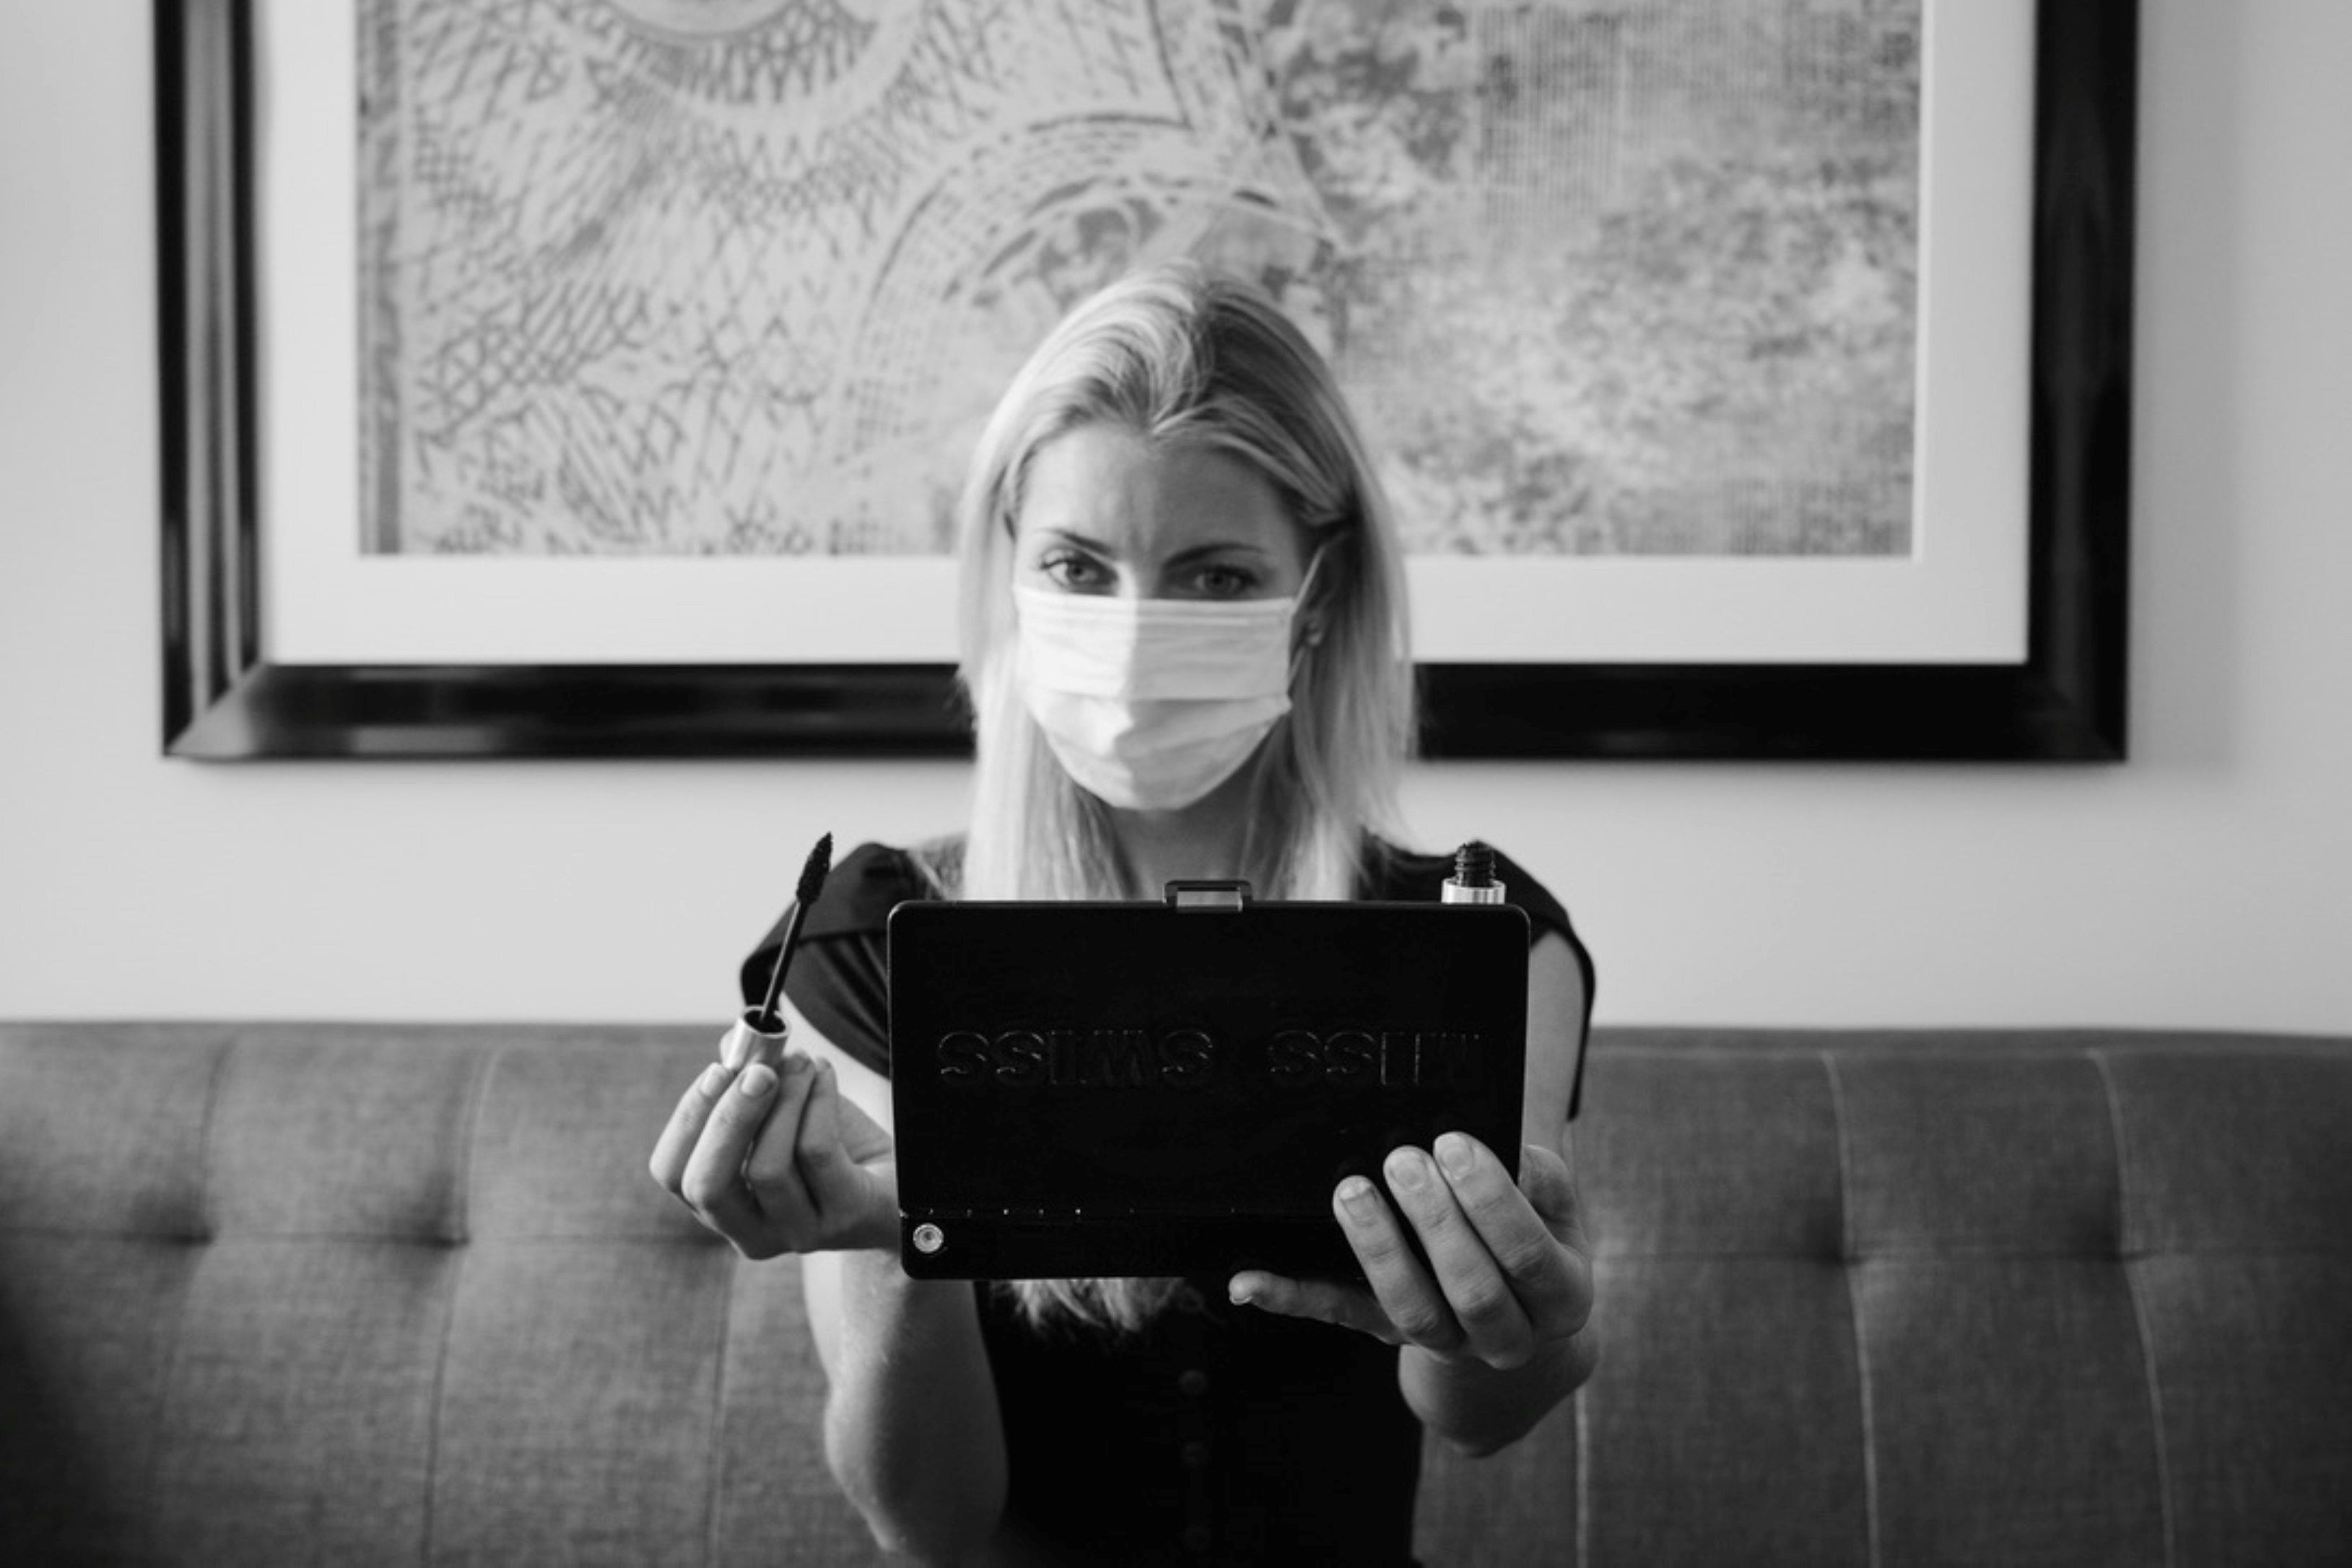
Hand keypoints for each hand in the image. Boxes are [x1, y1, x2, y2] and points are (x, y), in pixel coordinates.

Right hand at [648, 1019, 898, 1259]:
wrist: (895, 1183)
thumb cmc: (831, 1146)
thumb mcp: (782, 1114)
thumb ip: (748, 1081)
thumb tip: (731, 1043)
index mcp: (720, 1204)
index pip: (673, 1173)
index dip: (688, 1120)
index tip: (717, 1071)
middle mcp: (750, 1230)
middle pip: (709, 1184)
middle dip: (727, 1118)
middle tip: (757, 1071)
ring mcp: (797, 1233)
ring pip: (768, 1166)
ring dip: (785, 1099)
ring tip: (803, 1063)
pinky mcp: (843, 1218)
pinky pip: (818, 1153)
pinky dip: (819, 1102)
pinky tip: (825, 1076)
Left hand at [1230, 1133, 1591, 1371]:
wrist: (1521, 1311)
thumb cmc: (1533, 1233)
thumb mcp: (1555, 1209)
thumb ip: (1539, 1180)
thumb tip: (1505, 1150)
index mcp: (1560, 1298)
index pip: (1527, 1256)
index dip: (1492, 1201)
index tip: (1455, 1144)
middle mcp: (1507, 1335)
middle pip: (1471, 1292)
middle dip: (1435, 1222)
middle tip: (1402, 1160)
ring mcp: (1446, 1342)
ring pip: (1409, 1312)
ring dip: (1377, 1250)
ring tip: (1352, 1193)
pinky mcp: (1385, 1330)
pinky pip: (1338, 1315)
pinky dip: (1290, 1297)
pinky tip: (1247, 1281)